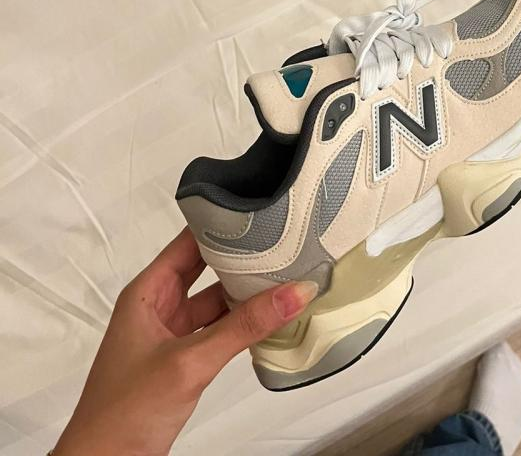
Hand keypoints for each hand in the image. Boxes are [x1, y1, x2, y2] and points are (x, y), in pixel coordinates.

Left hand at [54, 227, 316, 455]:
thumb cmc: (123, 413)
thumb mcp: (190, 362)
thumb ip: (243, 327)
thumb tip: (292, 293)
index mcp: (147, 291)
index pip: (189, 241)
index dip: (221, 224)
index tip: (258, 212)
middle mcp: (158, 306)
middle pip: (206, 269)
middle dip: (241, 258)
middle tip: (282, 242)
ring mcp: (171, 334)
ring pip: (216, 301)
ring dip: (245, 294)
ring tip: (285, 276)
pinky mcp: (183, 360)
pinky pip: (219, 330)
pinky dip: (242, 325)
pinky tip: (269, 319)